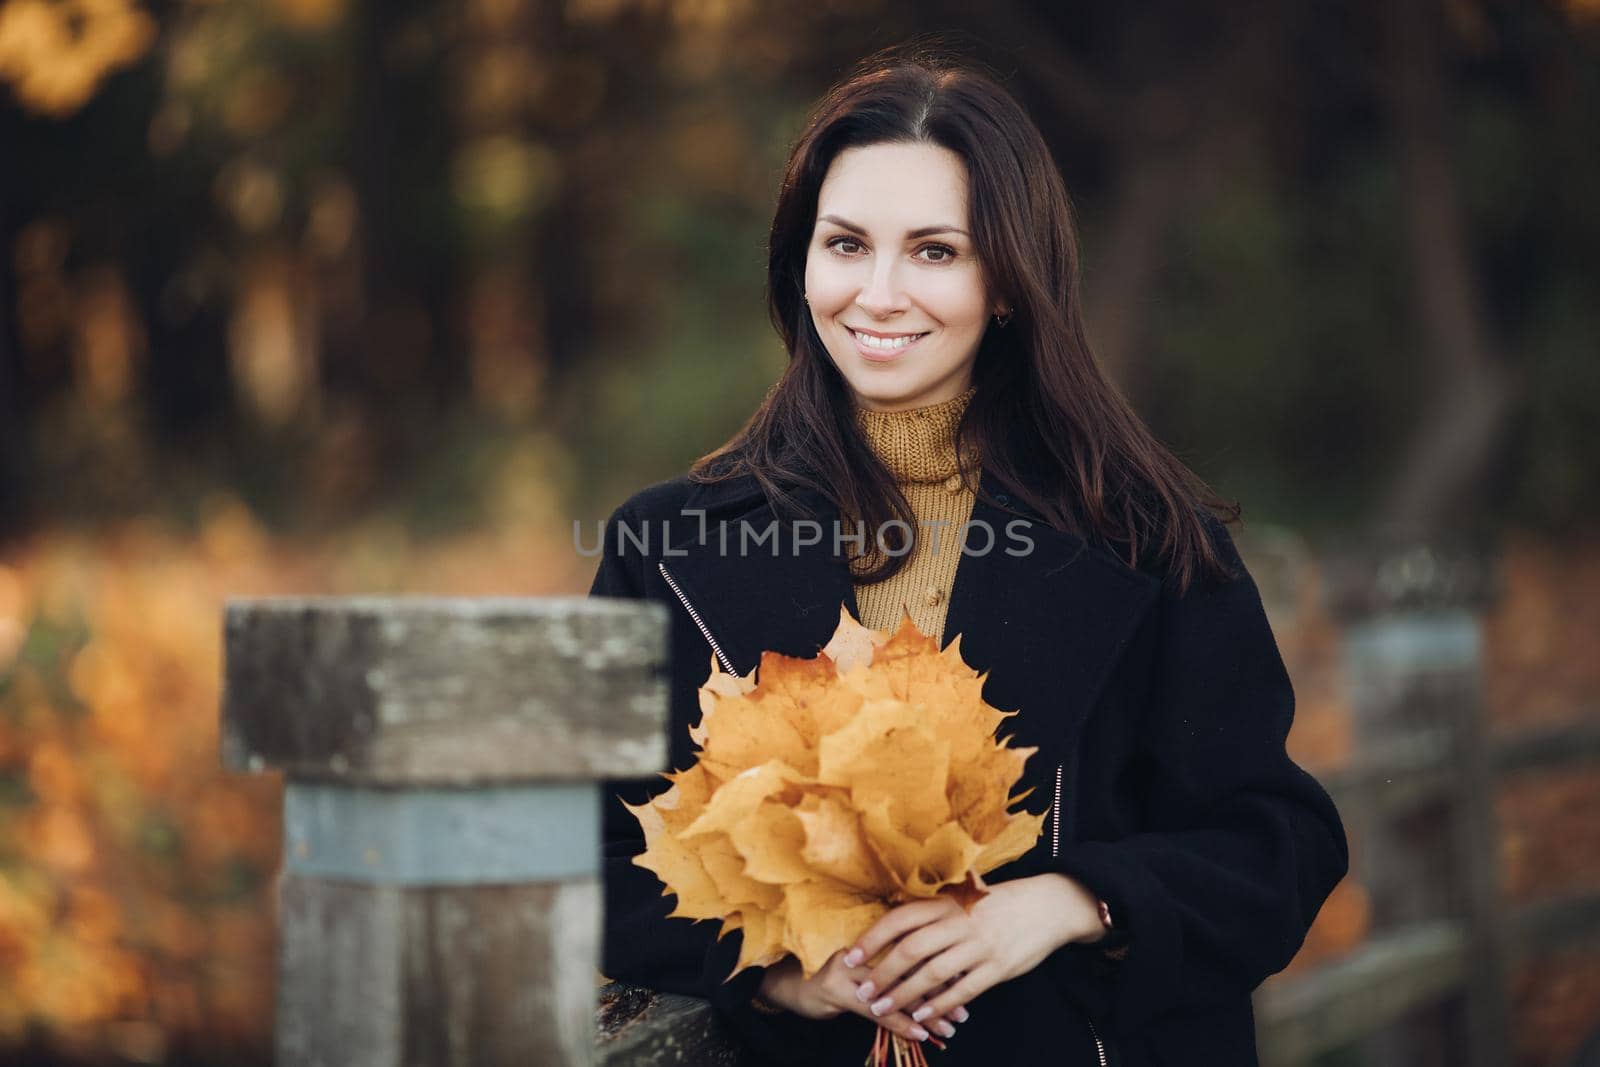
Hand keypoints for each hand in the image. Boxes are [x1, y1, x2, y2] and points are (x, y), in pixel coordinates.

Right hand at [755, 948, 964, 1043]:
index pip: (916, 944)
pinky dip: (900, 1023)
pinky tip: (920, 1032)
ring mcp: (848, 966)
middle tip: (965, 1007)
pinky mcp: (836, 990)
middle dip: (941, 990)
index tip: (968, 978)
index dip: (943, 963)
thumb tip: (939, 961)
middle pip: (912, 966)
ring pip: (897, 989)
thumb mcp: (865, 956)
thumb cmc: (833, 967)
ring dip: (926, 1011)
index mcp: (874, 929)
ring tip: (951, 1025)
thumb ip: (894, 952)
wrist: (788, 979)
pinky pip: (876, 1010)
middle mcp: (863, 943)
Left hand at [841, 874, 1099, 1025]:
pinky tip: (922, 1015)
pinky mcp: (997, 967)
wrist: (1047, 906)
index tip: (850, 957)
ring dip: (903, 994)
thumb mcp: (965, 896)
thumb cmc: (999, 902)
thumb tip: (895, 924)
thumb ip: (935, 910)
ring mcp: (979, 945)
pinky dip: (938, 1004)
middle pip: (910, 950)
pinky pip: (962, 990)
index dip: (872, 939)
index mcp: (946, 901)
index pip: (899, 919)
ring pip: (932, 974)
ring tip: (882, 1009)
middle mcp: (959, 922)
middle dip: (882, 973)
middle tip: (863, 992)